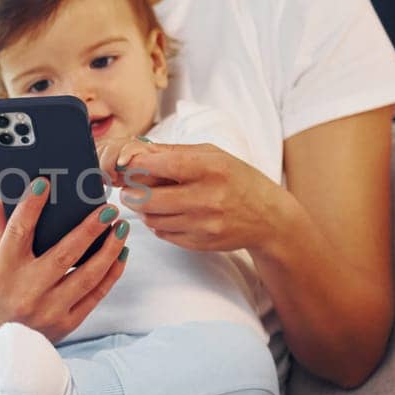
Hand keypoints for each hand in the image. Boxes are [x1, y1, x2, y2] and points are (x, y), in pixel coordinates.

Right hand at [0, 178, 127, 344]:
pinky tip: (120, 254)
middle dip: (89, 229)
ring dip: (109, 250)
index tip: (45, 184)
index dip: (31, 206)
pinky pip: (95, 296)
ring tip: (121, 227)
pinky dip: (111, 274)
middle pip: (64, 254)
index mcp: (2, 272)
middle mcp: (26, 292)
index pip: (18, 232)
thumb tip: (0, 199)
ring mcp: (48, 311)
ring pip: (87, 276)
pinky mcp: (65, 324)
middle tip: (107, 208)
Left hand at [107, 141, 288, 252]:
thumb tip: (136, 151)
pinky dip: (157, 224)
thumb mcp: (213, 156)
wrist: (269, 219)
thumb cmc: (238, 180)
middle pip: (150, 198)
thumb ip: (174, 152)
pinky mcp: (200, 244)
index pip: (163, 165)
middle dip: (131, 193)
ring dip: (143, 210)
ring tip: (148, 200)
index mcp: (212, 169)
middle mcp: (208, 198)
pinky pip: (163, 234)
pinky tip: (167, 214)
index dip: (138, 165)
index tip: (125, 166)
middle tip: (128, 189)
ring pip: (152, 218)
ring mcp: (204, 224)